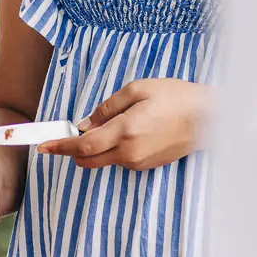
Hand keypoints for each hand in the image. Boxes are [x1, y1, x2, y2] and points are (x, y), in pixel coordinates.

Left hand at [38, 79, 207, 171]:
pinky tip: (125, 133)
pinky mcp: (148, 166)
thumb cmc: (177, 98)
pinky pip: (120, 160)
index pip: (82, 146)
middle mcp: (130, 152)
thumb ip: (107, 108)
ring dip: (94, 149)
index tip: (43, 147)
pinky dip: (111, 150)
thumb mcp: (138, 90)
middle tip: (65, 137)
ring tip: (106, 127)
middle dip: (72, 151)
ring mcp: (139, 162)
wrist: (212, 118)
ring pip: (103, 161)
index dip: (60, 147)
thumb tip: (84, 124)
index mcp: (125, 131)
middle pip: (88, 160)